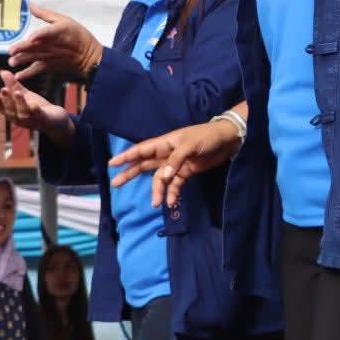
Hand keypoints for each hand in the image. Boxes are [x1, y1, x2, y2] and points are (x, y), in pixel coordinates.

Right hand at [0, 70, 70, 143]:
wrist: (55, 119)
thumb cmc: (36, 107)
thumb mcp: (23, 94)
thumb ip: (12, 85)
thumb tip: (2, 71)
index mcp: (14, 113)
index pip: (3, 109)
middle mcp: (20, 119)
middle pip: (11, 111)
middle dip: (7, 100)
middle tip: (4, 89)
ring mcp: (32, 120)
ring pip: (24, 113)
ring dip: (20, 103)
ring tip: (18, 92)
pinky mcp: (44, 119)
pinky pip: (39, 115)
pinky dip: (36, 110)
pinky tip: (34, 104)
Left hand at [7, 6, 102, 81]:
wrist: (88, 55)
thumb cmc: (77, 35)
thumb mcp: (64, 20)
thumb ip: (45, 14)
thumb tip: (31, 6)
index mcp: (59, 31)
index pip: (49, 32)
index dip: (40, 35)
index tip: (31, 37)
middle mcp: (54, 45)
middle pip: (37, 46)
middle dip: (23, 49)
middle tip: (12, 50)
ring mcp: (52, 56)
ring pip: (35, 58)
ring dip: (23, 60)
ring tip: (12, 61)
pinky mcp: (51, 64)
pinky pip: (38, 69)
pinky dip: (29, 73)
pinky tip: (19, 75)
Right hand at [106, 119, 240, 205]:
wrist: (227, 140)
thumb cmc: (206, 136)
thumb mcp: (190, 145)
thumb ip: (176, 160)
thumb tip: (163, 176)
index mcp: (165, 143)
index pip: (142, 150)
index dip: (127, 156)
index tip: (112, 163)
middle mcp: (166, 154)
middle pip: (144, 165)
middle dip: (130, 174)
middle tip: (115, 184)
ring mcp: (176, 164)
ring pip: (159, 178)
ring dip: (157, 190)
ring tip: (155, 203)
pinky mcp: (186, 172)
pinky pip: (175, 185)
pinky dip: (172, 193)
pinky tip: (171, 202)